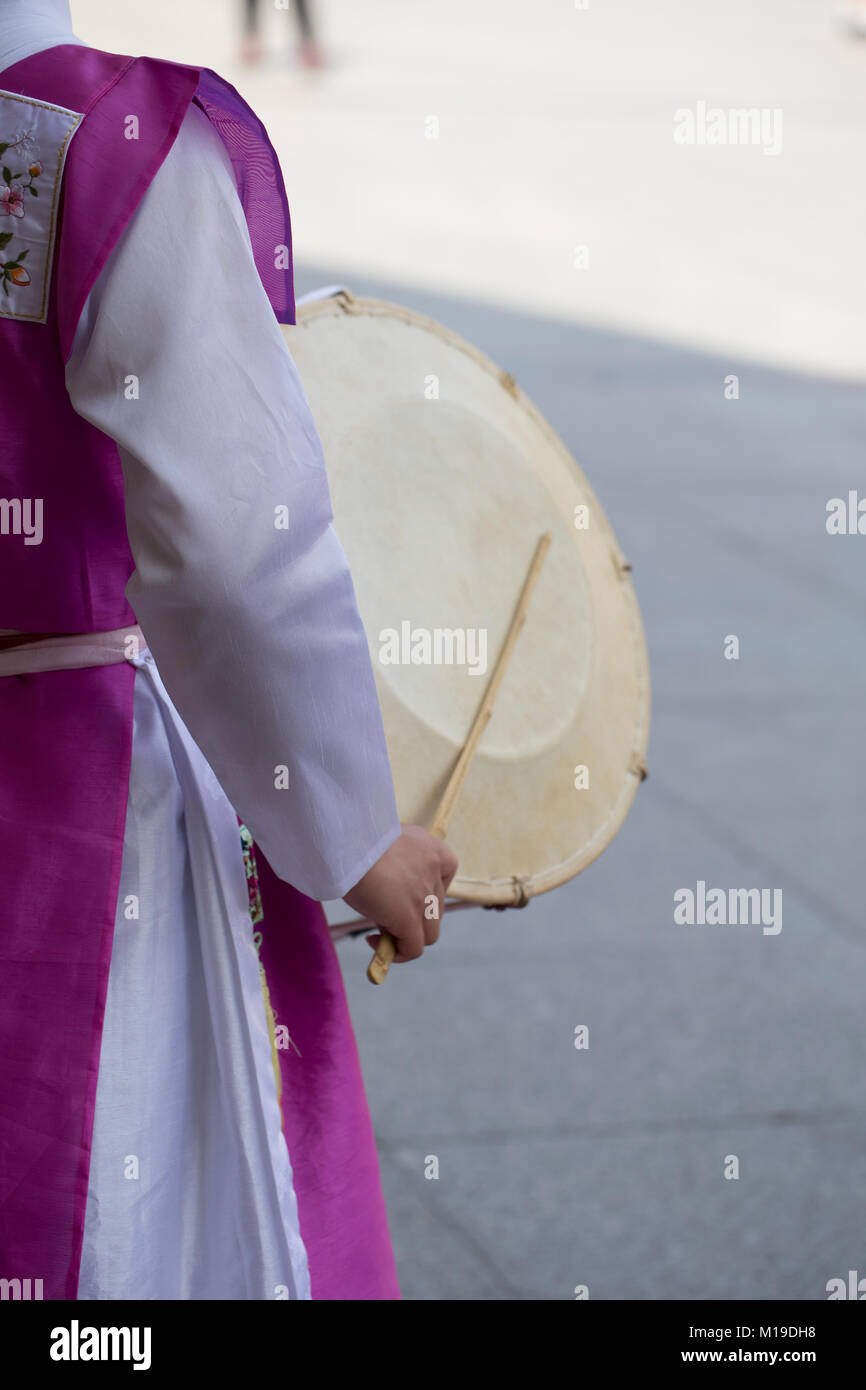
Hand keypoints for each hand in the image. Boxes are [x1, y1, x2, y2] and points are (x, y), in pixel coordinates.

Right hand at [342, 824, 458, 962]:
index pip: (445, 877)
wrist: (346, 839)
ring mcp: (424, 896)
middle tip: (384, 911)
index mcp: (433, 848)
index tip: (404, 893)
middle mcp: (434, 871)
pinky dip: (397, 954)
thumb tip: (388, 892)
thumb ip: (397, 862)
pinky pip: (412, 949)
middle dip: (414, 915)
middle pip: (435, 909)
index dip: (427, 892)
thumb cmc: (355, 836)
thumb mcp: (385, 842)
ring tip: (379, 930)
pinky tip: (373, 941)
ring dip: (406, 936)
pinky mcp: (408, 917)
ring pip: (428, 933)